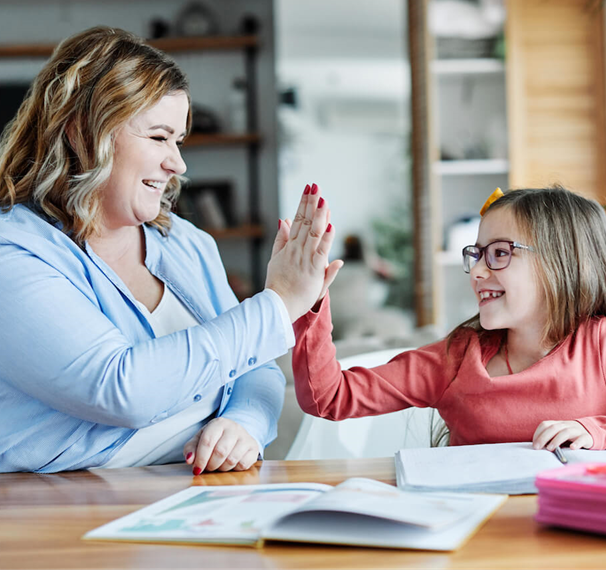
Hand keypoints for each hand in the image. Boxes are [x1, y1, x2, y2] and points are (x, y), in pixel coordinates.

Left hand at [183, 417, 259, 474]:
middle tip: (208, 467)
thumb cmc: (214, 438)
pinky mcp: (253, 447)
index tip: (196, 469)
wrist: (234, 434)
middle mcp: (233, 427)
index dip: (201, 458)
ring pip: (232, 459)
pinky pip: (243, 464)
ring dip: (222, 468)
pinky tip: (231, 465)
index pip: (208, 441)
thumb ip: (191, 448)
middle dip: (211, 464)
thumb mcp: (199, 439)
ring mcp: (245, 437)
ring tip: (219, 465)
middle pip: (220, 451)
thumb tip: (190, 459)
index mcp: (218, 423)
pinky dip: (234, 469)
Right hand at [265, 183, 342, 321]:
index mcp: (289, 246)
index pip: (298, 220)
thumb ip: (281, 240)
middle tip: (315, 185)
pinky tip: (331, 226)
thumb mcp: (275, 259)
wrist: (277, 305)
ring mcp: (304, 259)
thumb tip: (283, 220)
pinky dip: (326, 239)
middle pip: (305, 222)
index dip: (303, 204)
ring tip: (323, 199)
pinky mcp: (313, 270)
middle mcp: (297, 250)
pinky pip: (321, 252)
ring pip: (313, 233)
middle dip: (310, 203)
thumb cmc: (278, 285)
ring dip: (319, 216)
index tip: (308, 190)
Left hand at [532, 420, 593, 450]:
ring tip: (550, 449)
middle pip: (553, 428)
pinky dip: (577, 443)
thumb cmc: (569, 436)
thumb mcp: (558, 435)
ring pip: (565, 432)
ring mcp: (576, 430)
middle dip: (543, 437)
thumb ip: (549, 440)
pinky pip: (582, 439)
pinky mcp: (586, 437)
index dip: (538, 433)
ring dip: (556, 440)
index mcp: (557, 424)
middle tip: (537, 448)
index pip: (545, 424)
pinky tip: (572, 448)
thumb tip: (538, 448)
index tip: (534, 444)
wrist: (589, 432)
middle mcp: (566, 425)